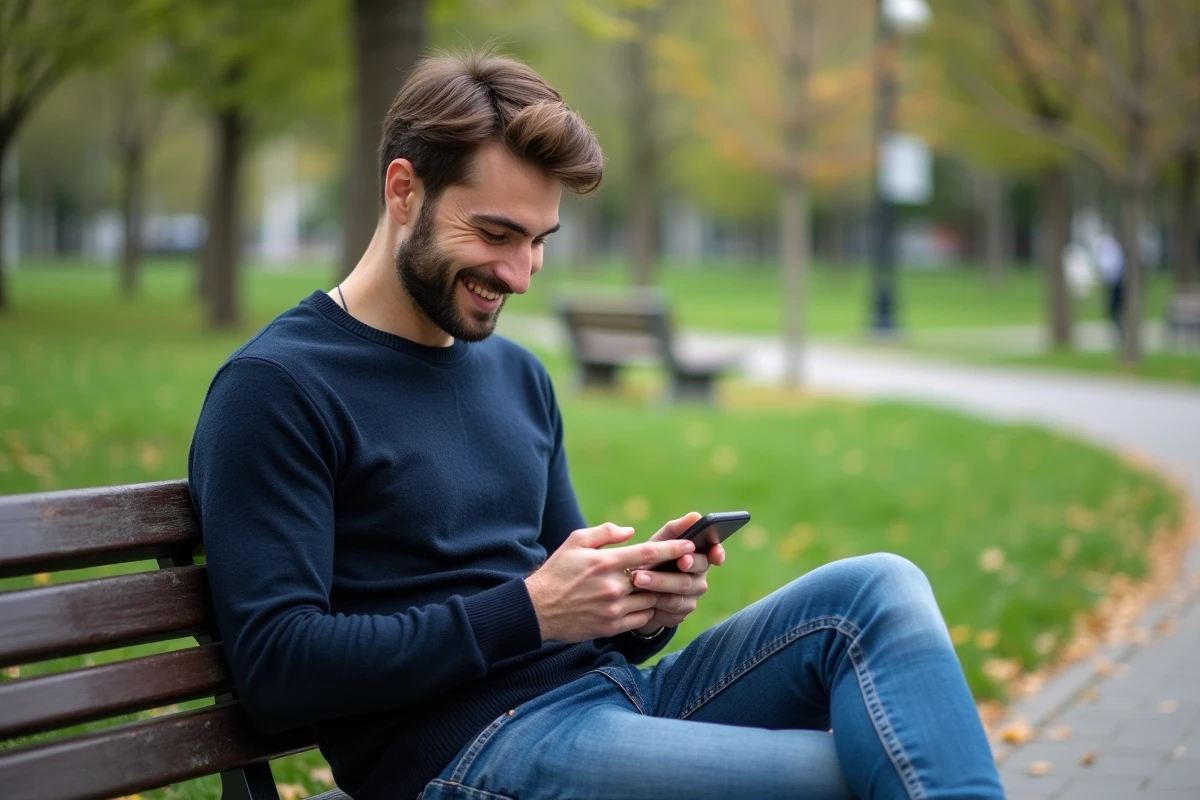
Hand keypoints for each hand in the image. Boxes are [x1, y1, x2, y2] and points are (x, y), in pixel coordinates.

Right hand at [524, 522, 696, 642]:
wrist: (538, 609)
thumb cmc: (558, 571)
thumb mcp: (576, 541)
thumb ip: (605, 532)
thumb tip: (631, 532)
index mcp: (606, 562)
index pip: (649, 554)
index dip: (673, 549)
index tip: (690, 545)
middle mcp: (613, 586)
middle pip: (655, 579)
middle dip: (671, 573)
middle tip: (684, 567)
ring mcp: (613, 609)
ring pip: (651, 600)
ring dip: (659, 593)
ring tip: (666, 586)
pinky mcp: (611, 626)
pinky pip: (641, 619)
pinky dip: (648, 610)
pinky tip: (646, 603)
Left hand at [629, 512, 725, 634]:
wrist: (636, 593)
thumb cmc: (652, 561)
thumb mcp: (659, 543)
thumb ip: (676, 530)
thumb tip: (695, 516)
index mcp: (698, 556)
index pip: (715, 553)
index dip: (718, 553)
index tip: (714, 553)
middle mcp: (699, 577)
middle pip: (696, 571)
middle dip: (686, 564)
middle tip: (677, 560)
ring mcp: (691, 597)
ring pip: (681, 591)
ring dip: (659, 583)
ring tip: (638, 578)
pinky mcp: (679, 615)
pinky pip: (670, 609)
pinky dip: (655, 601)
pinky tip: (641, 597)